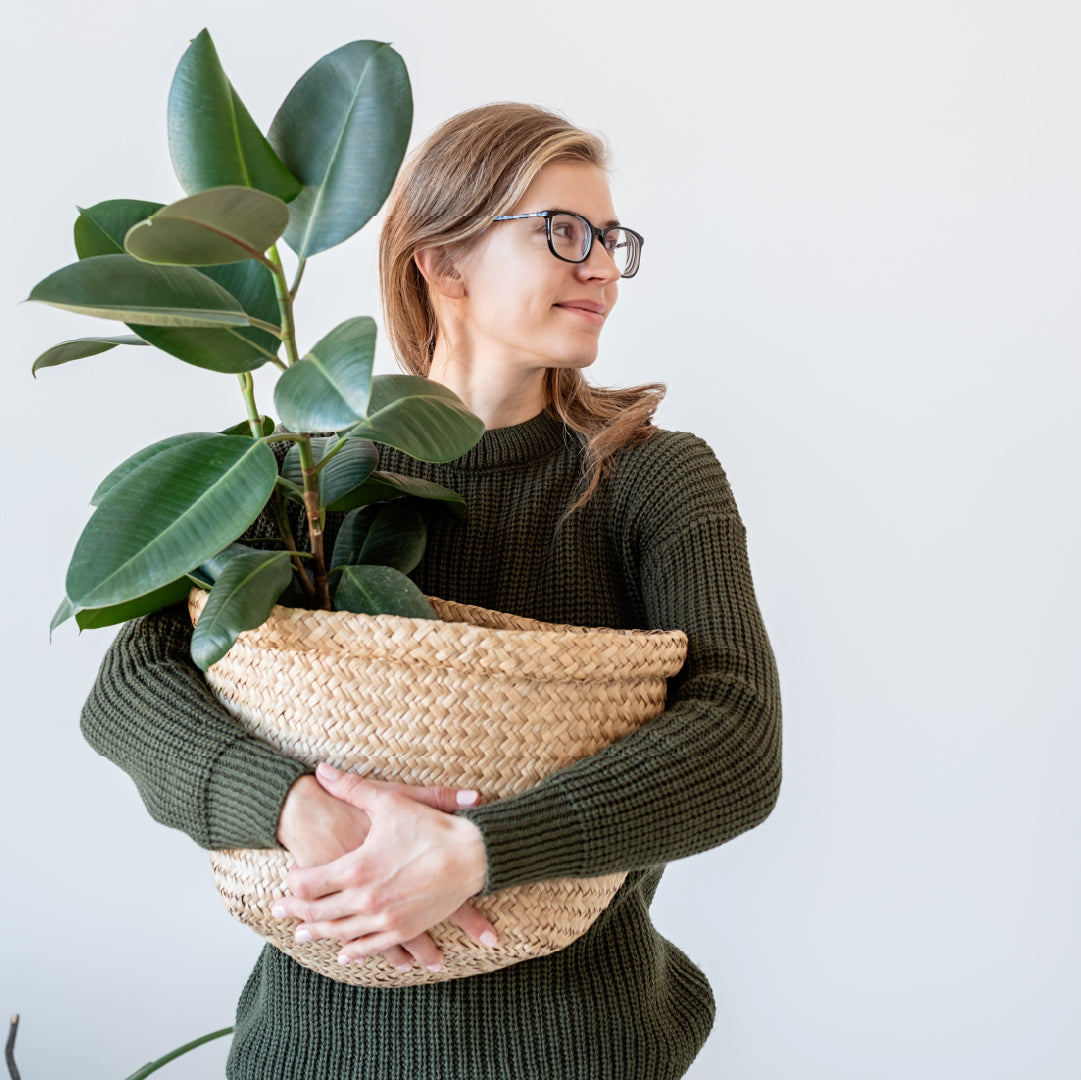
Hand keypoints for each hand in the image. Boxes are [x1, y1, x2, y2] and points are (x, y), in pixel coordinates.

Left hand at [272, 762, 491, 969]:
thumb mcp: (389, 802)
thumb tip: (322, 770)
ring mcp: (384, 918)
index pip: (308, 884)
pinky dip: (354, 951)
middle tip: (279, 912)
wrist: (472, 855)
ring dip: (319, 933)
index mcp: (356, 869)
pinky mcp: (405, 928)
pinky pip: (372, 946)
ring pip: (341, 933)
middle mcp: (365, 899)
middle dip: (295, 912)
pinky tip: (345, 953)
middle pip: (318, 913)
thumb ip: (352, 787)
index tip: (287, 881)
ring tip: (302, 933)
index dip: (293, 884)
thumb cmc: (430, 826)